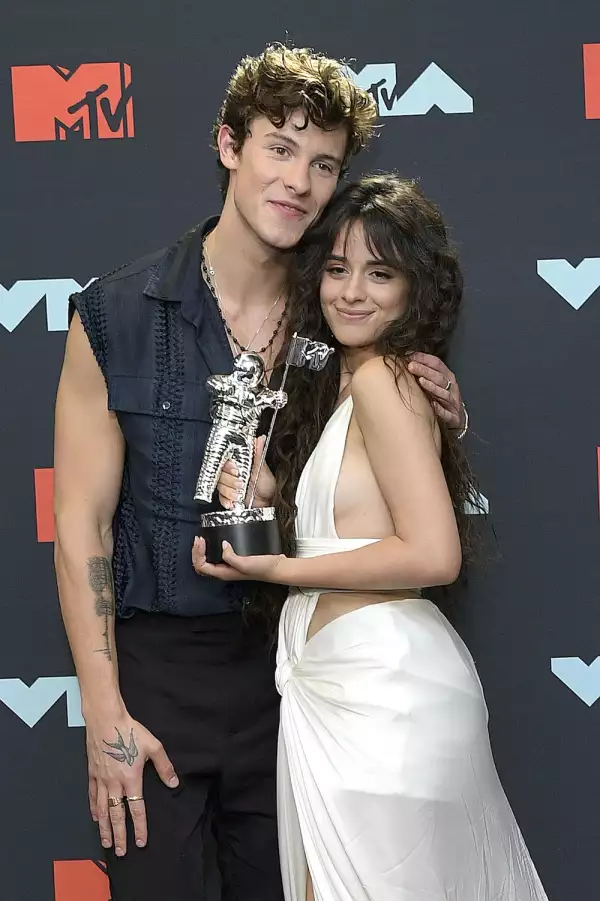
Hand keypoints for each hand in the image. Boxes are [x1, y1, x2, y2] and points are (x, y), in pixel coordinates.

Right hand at [86, 710, 178, 855]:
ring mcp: (102, 779)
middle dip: (119, 835)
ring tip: (106, 842)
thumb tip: (174, 783)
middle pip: (117, 815)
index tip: (140, 841)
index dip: (139, 827)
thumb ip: (164, 767)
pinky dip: (94, 808)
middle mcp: (115, 783)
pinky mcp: (92, 773)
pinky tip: (95, 817)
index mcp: (131, 778)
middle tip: (121, 851)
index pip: (137, 809)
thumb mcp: (153, 746)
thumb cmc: (129, 730)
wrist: (105, 719)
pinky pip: (92, 795)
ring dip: (104, 828)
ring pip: (103, 809)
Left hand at [192, 537, 284, 582]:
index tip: (202, 540)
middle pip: (201, 564)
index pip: (201, 566)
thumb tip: (223, 545)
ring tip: (202, 540)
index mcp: (223, 573)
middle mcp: (223, 571)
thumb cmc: (262, 568)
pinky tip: (215, 541)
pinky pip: (216, 555)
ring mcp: (228, 566)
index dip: (198, 553)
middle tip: (198, 539)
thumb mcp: (245, 563)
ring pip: (207, 560)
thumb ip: (231, 556)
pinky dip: (211, 548)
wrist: (276, 568)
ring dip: (201, 551)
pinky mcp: (234, 560)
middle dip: (196, 552)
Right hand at [218, 436, 275, 508]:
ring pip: (220, 485)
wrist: (269, 502)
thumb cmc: (267, 485)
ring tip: (239, 494)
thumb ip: (258, 454)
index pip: (225, 460)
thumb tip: (260, 438)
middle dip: (230, 480)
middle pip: (220, 473)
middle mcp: (232, 473)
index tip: (235, 470)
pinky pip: (220, 497)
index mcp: (240, 464)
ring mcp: (229, 485)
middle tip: (240, 484)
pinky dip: (225, 500)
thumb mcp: (263, 469)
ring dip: (229, 491)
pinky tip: (232, 502)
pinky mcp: (228, 496)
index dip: (228, 465)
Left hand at [407, 353, 465, 431]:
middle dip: (425, 370)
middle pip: (439, 377)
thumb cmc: (443, 399)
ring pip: (443, 394)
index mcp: (448, 377)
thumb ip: (426, 372)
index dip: (424, 358)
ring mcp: (453, 403)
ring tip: (421, 381)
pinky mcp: (453, 418)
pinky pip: (446, 413)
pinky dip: (440, 409)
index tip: (410, 356)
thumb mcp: (438, 383)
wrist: (458, 420)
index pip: (437, 364)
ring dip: (432, 387)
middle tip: (411, 366)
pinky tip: (432, 405)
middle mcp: (451, 388)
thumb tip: (408, 360)